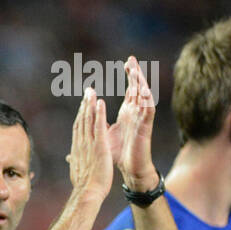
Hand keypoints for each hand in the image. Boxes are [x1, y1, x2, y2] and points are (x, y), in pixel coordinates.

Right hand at [67, 89, 113, 201]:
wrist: (88, 193)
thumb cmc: (84, 186)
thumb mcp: (77, 171)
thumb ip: (74, 162)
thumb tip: (69, 160)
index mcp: (78, 149)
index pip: (78, 128)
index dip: (80, 115)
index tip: (83, 104)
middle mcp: (81, 144)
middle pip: (82, 120)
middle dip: (84, 104)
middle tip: (88, 91)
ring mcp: (90, 144)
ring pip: (89, 120)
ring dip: (90, 104)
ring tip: (92, 91)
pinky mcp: (99, 146)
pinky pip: (99, 126)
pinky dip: (99, 113)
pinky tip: (100, 102)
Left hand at [108, 56, 157, 190]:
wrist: (129, 170)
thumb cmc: (117, 156)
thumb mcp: (103, 138)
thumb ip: (95, 130)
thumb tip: (81, 130)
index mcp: (127, 113)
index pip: (130, 90)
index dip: (129, 77)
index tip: (125, 63)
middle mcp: (136, 113)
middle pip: (137, 88)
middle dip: (135, 74)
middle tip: (131, 59)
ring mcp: (141, 119)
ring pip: (144, 96)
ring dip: (141, 83)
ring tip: (136, 70)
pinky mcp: (145, 127)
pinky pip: (149, 110)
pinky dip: (147, 100)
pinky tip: (144, 91)